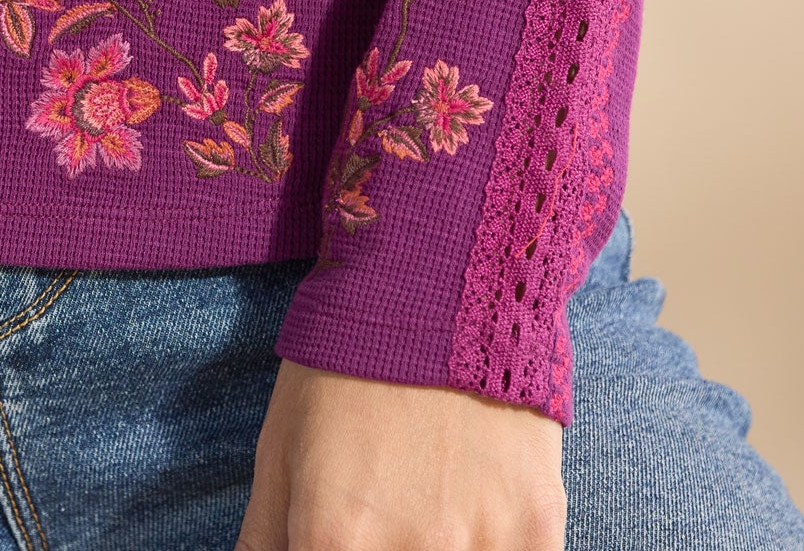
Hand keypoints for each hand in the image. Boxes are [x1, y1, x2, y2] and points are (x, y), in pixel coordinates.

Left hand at [236, 359, 564, 550]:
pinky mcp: (539, 525)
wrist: (431, 280)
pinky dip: (493, 547)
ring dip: (443, 550)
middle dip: (381, 549)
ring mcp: (483, 545)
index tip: (339, 537)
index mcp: (335, 541)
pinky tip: (474, 510)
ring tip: (427, 498)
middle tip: (383, 511)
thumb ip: (263, 541)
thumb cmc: (342, 366)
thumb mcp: (280, 450)